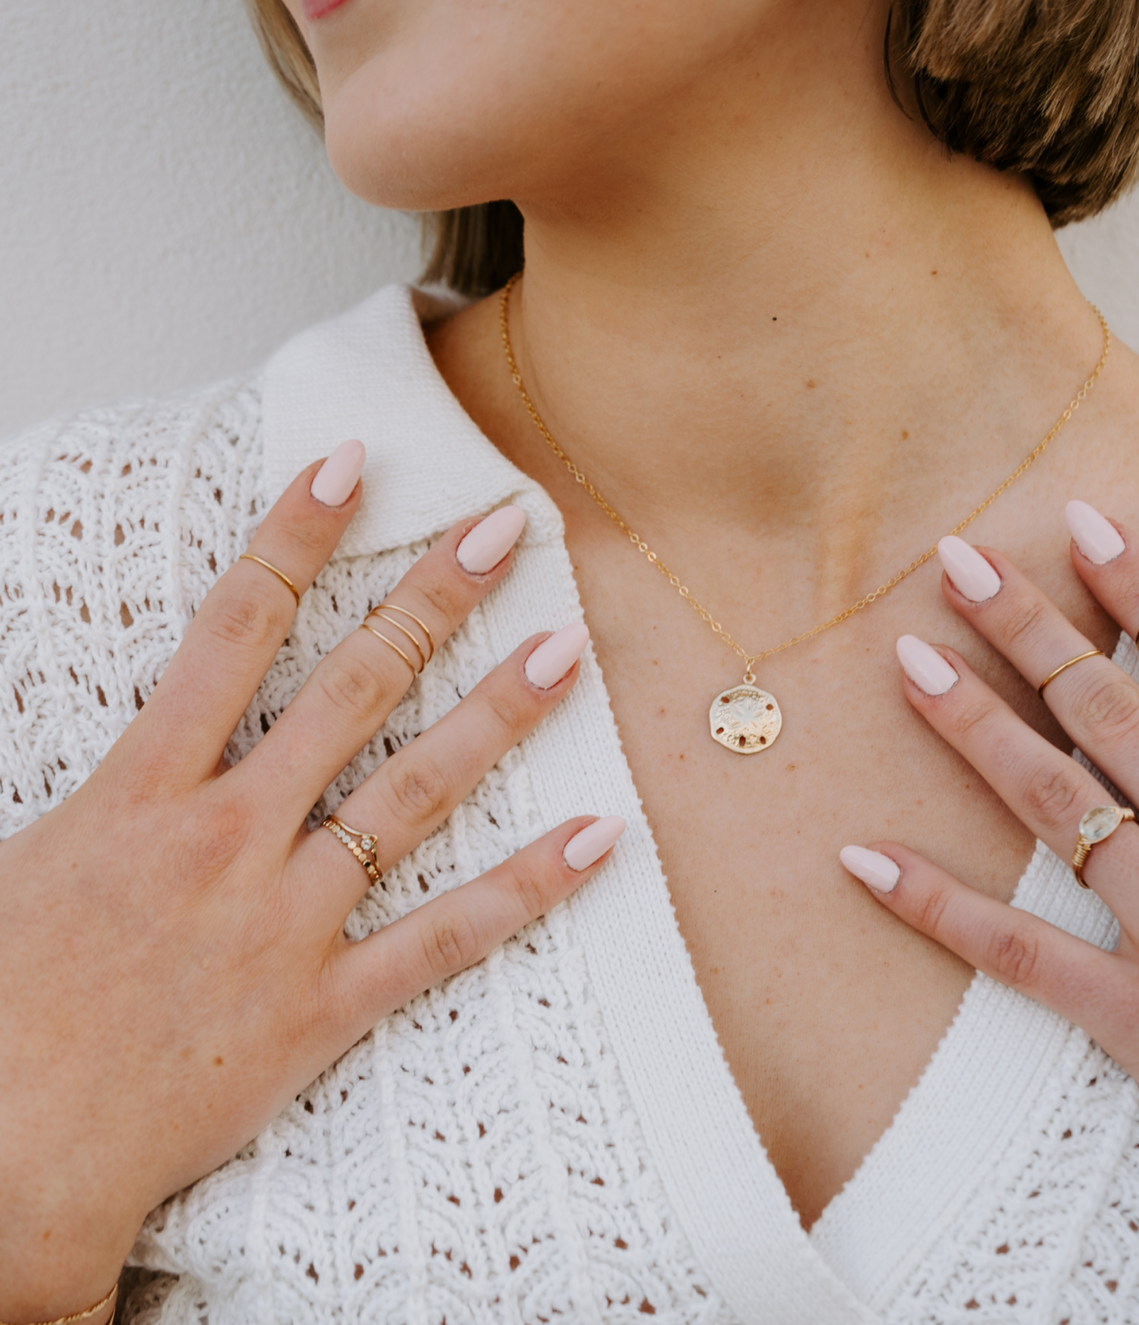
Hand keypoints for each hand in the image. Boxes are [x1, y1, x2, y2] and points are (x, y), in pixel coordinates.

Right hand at [0, 448, 618, 1320]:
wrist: (7, 1153)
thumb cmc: (4, 1002)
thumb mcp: (22, 855)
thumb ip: (96, 775)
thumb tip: (137, 705)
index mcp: (143, 791)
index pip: (234, 628)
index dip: (296, 535)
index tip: (354, 463)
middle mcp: (228, 836)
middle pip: (351, 687)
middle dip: (430, 597)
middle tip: (502, 527)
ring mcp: (286, 919)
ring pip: (414, 792)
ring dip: (496, 714)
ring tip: (568, 648)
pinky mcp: (325, 1003)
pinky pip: (446, 937)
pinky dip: (528, 888)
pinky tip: (601, 838)